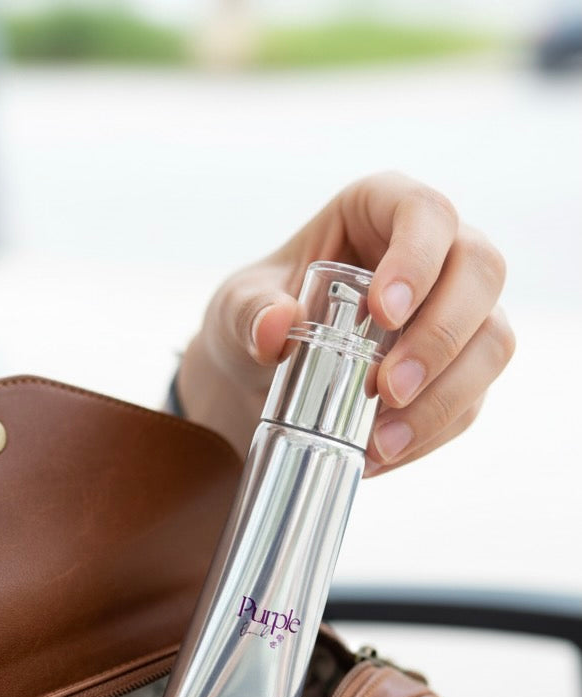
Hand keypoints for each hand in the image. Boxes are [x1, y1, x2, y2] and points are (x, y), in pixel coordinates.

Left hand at [180, 171, 514, 470]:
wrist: (259, 375)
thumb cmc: (257, 318)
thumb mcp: (236, 308)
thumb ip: (249, 312)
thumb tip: (275, 328)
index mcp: (381, 209)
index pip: (426, 213)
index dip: (418, 258)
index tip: (384, 314)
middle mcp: (437, 252)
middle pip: (481, 272)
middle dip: (441, 337)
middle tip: (387, 389)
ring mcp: (458, 311)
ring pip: (493, 341)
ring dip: (446, 395)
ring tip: (384, 438)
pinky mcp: (460, 369)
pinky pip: (471, 399)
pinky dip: (432, 432)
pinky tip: (383, 453)